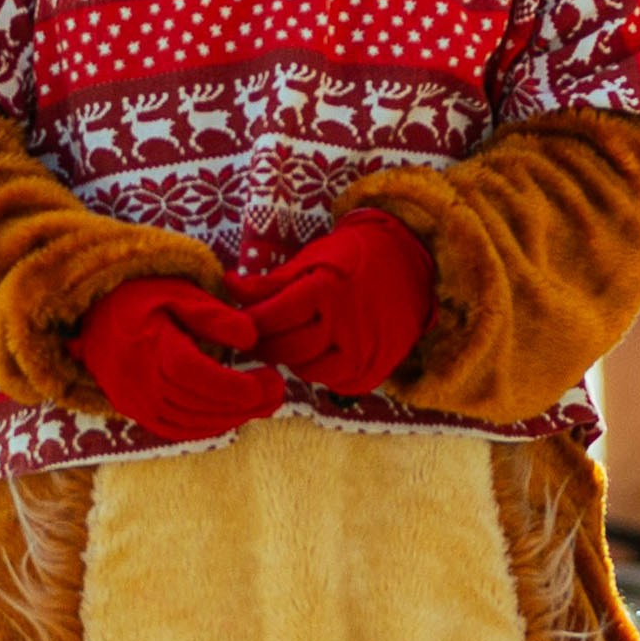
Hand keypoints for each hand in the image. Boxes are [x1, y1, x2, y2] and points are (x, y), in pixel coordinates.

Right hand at [75, 279, 284, 442]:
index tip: (269, 380)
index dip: (235, 385)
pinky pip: (174, 429)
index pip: (196, 375)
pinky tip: (231, 415)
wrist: (91, 312)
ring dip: (230, 418)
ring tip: (263, 404)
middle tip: (278, 391)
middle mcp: (139, 381)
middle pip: (198, 403)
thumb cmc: (140, 295)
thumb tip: (250, 338)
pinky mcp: (133, 411)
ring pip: (190, 422)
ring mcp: (134, 401)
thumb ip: (214, 315)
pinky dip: (205, 427)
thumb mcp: (178, 291)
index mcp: (149, 346)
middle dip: (244, 404)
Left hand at [231, 208, 434, 393]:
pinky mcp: (374, 371)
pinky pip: (334, 383)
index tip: (241, 321)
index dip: (250, 323)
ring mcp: (363, 352)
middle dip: (265, 344)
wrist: (409, 264)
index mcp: (326, 290)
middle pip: (286, 349)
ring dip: (292, 359)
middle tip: (258, 337)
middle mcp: (347, 324)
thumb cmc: (352, 257)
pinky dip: (320, 371)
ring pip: (307, 371)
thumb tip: (230, 286)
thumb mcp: (311, 258)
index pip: (270, 318)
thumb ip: (270, 281)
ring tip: (291, 340)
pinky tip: (319, 352)